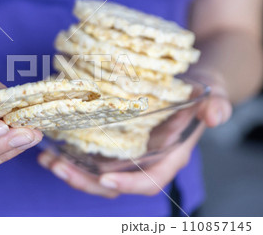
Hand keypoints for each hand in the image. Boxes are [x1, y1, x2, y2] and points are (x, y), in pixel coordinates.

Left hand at [38, 70, 231, 197]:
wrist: (188, 79)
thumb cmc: (199, 88)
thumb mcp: (211, 92)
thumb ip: (215, 104)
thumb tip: (215, 116)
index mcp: (168, 155)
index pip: (148, 180)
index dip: (128, 184)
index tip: (105, 178)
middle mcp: (144, 158)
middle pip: (114, 182)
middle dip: (85, 180)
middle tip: (58, 167)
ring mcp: (127, 150)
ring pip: (97, 171)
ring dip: (71, 169)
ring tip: (46, 159)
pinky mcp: (113, 138)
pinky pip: (90, 152)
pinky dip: (70, 153)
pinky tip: (50, 145)